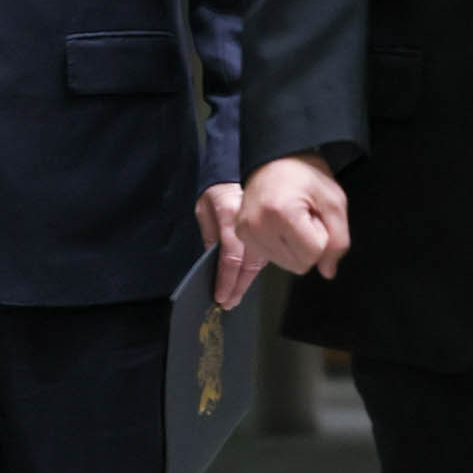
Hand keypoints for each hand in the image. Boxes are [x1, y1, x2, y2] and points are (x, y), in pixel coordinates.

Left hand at [196, 181, 263, 308]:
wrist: (238, 169)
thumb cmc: (217, 189)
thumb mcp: (204, 207)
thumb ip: (209, 232)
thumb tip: (212, 259)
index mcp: (230, 213)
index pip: (230, 255)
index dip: (227, 279)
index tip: (222, 296)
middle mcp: (249, 221)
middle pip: (248, 263)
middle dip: (238, 286)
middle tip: (230, 302)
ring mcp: (261, 225)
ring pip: (259, 260)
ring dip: (248, 280)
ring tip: (237, 295)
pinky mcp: (268, 228)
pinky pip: (265, 252)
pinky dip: (256, 267)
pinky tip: (248, 278)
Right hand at [238, 153, 351, 280]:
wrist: (275, 159)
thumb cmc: (305, 175)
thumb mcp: (334, 202)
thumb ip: (339, 240)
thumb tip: (328, 271)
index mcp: (281, 213)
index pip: (313, 254)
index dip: (322, 237)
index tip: (315, 215)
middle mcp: (257, 225)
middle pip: (298, 264)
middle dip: (307, 245)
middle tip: (303, 217)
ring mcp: (245, 231)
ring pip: (285, 264)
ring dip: (294, 247)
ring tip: (291, 220)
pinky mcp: (240, 234)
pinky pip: (271, 257)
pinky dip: (280, 246)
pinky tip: (279, 225)